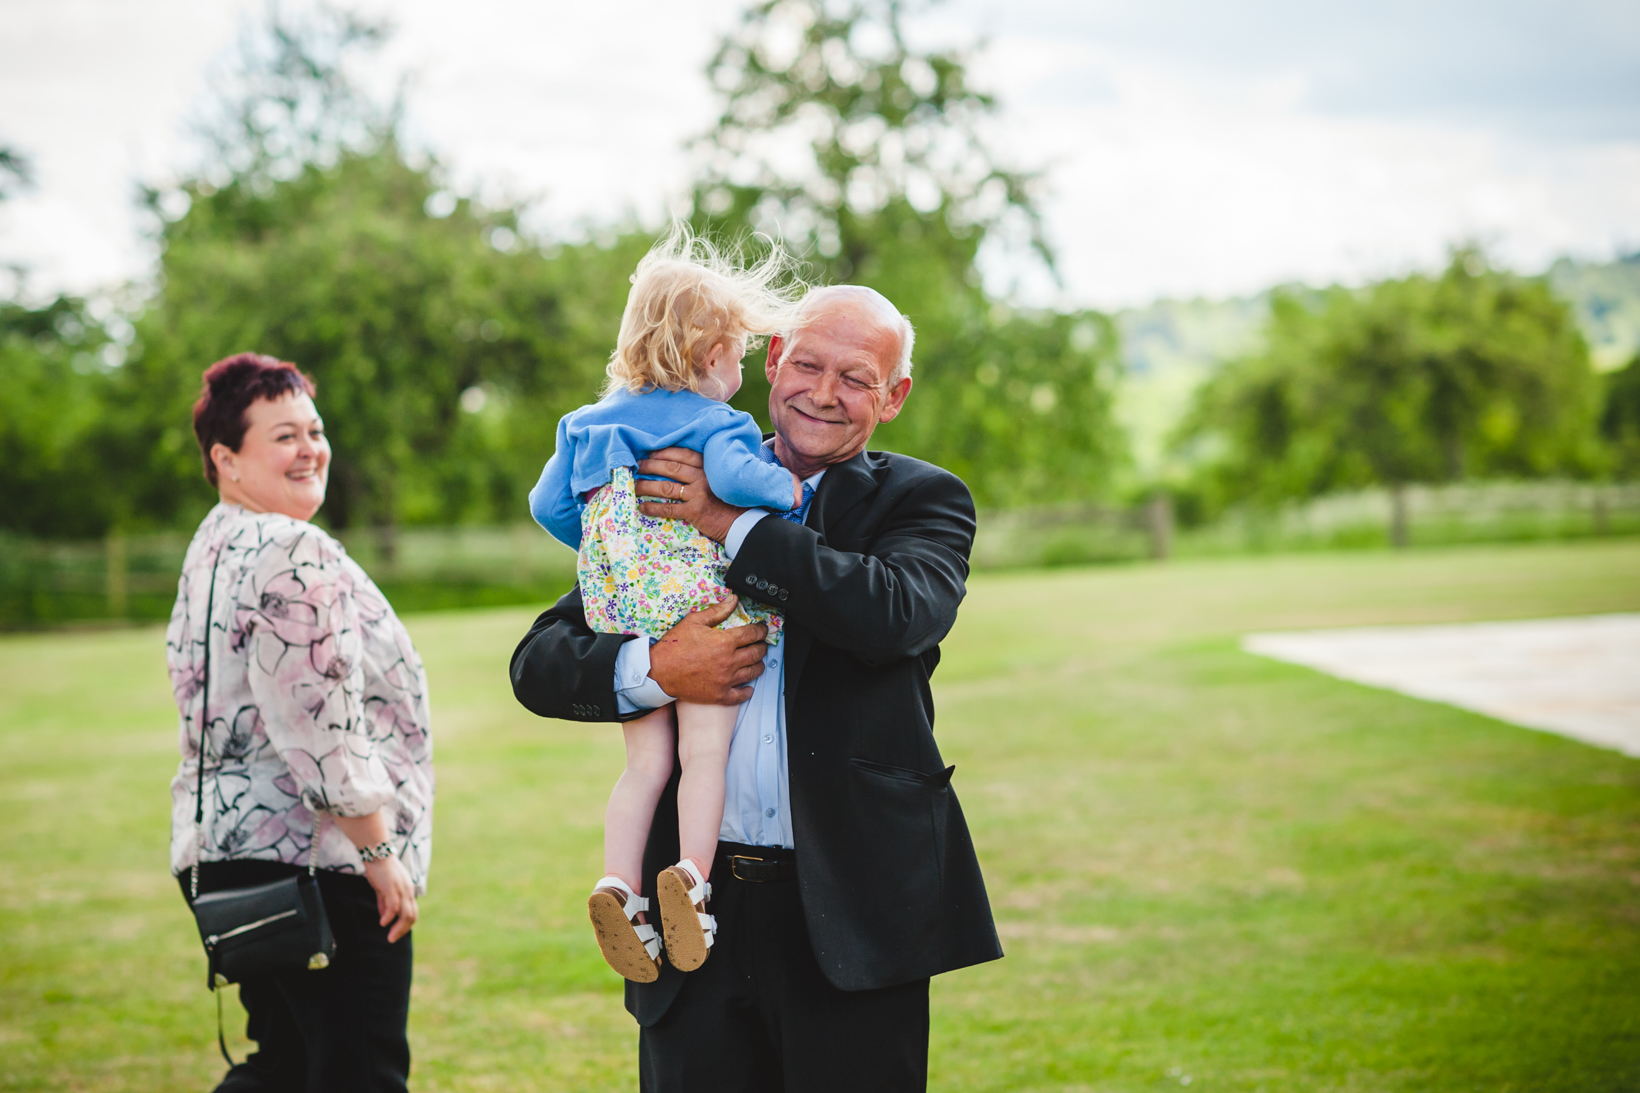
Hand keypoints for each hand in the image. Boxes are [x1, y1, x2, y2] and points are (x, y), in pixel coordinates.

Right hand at [363, 856, 417, 942]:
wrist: (377, 852)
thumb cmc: (379, 869)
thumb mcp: (383, 888)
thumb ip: (385, 902)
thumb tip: (385, 917)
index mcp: (408, 890)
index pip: (412, 912)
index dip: (405, 925)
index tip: (395, 933)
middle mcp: (408, 891)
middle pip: (412, 916)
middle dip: (403, 930)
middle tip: (392, 939)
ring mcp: (402, 889)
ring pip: (406, 914)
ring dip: (398, 928)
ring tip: (390, 937)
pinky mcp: (392, 888)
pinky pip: (394, 907)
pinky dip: (389, 917)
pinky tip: (383, 923)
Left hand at [635, 447, 744, 542]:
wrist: (742, 522)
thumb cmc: (729, 500)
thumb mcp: (719, 479)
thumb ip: (704, 470)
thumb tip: (678, 465)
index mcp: (708, 467)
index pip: (683, 454)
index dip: (664, 452)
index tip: (650, 452)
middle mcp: (702, 478)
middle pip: (670, 468)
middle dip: (650, 466)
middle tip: (636, 466)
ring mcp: (698, 494)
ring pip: (666, 487)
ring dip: (647, 486)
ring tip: (634, 486)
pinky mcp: (695, 512)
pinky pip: (669, 509)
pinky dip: (653, 508)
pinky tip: (642, 508)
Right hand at [648, 596, 767, 704]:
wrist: (658, 671)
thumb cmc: (673, 647)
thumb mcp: (694, 622)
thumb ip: (717, 611)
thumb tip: (733, 600)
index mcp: (724, 642)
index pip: (752, 634)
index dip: (761, 630)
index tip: (762, 629)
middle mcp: (729, 661)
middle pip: (757, 653)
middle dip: (762, 646)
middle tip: (762, 644)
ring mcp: (725, 680)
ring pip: (753, 672)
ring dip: (759, 665)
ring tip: (757, 661)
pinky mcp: (719, 695)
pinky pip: (741, 695)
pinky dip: (747, 691)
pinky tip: (748, 687)